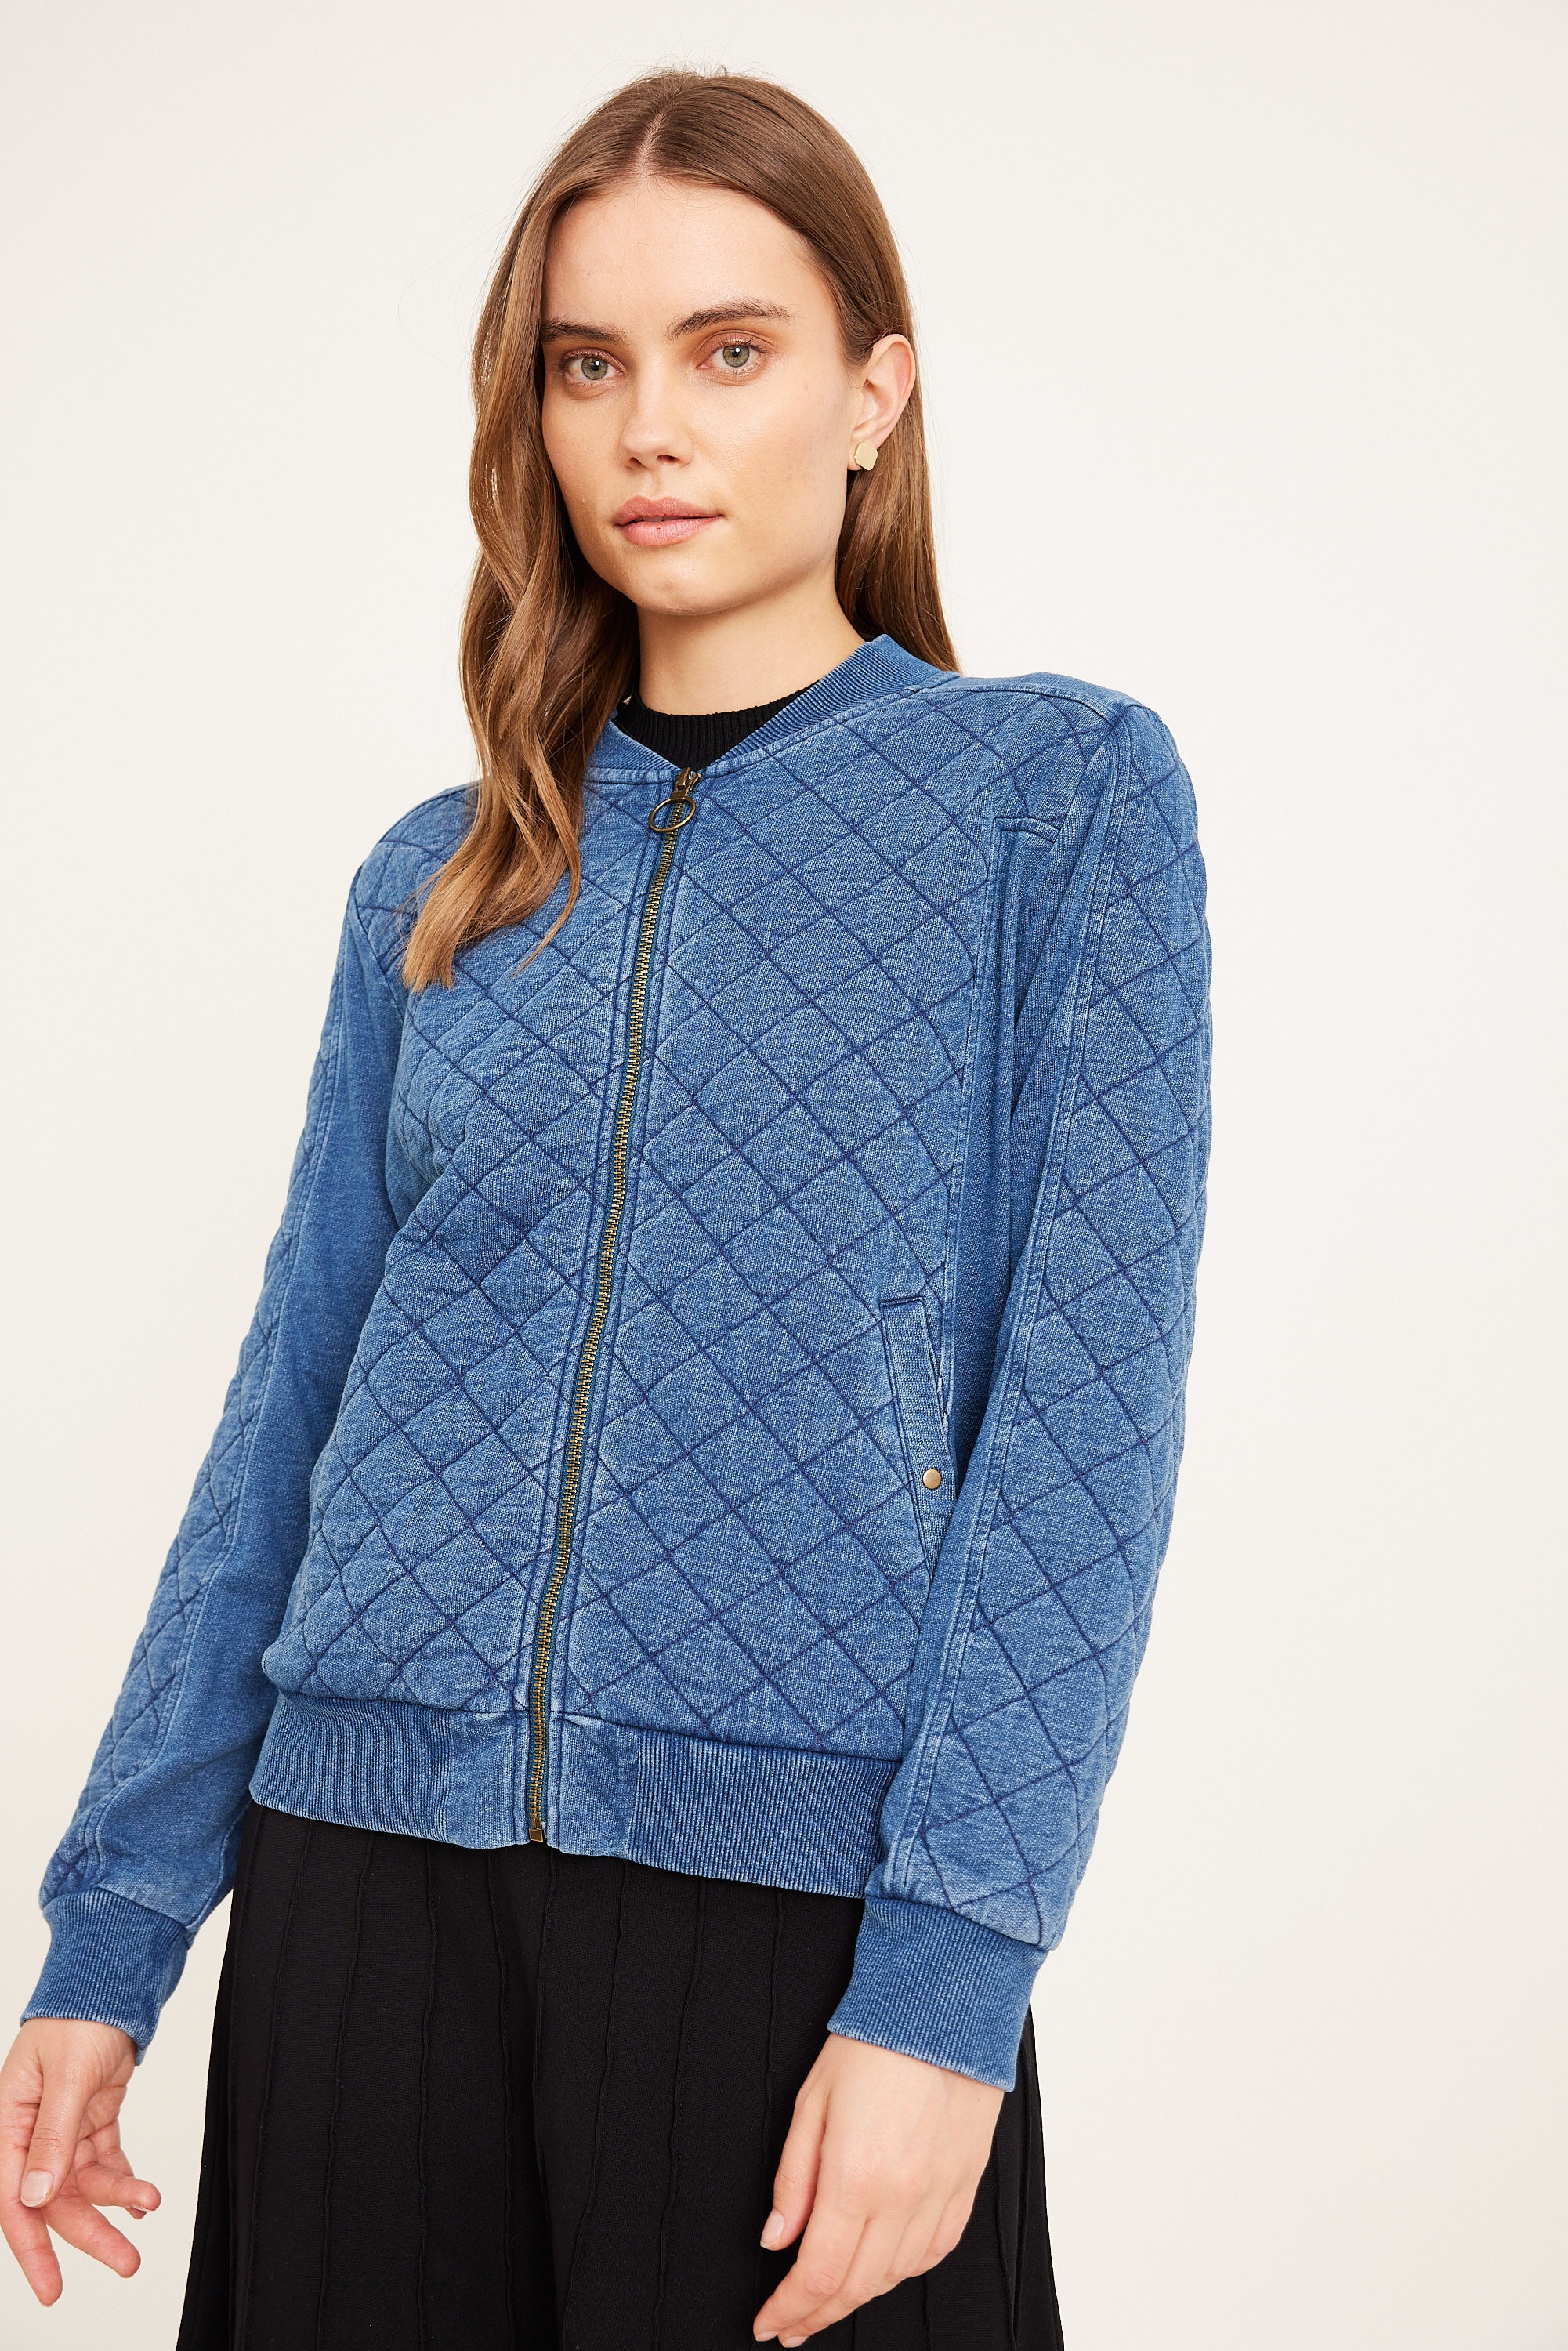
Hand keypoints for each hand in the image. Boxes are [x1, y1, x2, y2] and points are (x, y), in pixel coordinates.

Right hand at [0, 2019, 160, 2303]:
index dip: (32, 2247)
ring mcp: (62, 2129)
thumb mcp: (64, 2077)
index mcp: (8, 2124)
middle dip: (90, 2234)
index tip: (51, 2286)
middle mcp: (31, 2134)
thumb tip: (34, 2197)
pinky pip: (105, 2163)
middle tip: (126, 2263)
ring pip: (84, 2186)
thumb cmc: (76, 2017)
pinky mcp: (90, 2121)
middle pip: (55, 2201)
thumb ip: (50, 2137)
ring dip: (116, 2203)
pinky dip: (124, 2181)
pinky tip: (144, 2196)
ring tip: (150, 2207)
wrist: (108, 1984)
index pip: (14, 2200)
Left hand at [752, 2030, 1002, 2343]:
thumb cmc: (873, 2043)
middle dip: (816, 2314)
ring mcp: (940, 2194)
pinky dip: (903, 2272)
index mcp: (856, 2176)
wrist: (942, 2008)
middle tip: (792, 2324)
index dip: (789, 2307)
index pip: (818, 2272)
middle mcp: (903, 2196)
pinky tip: (882, 2270)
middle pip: (855, 2286)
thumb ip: (793, 2177)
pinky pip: (934, 2252)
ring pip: (895, 2277)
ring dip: (857, 2297)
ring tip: (828, 2300)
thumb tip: (776, 2236)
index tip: (769, 2322)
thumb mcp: (810, 2101)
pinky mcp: (966, 2186)